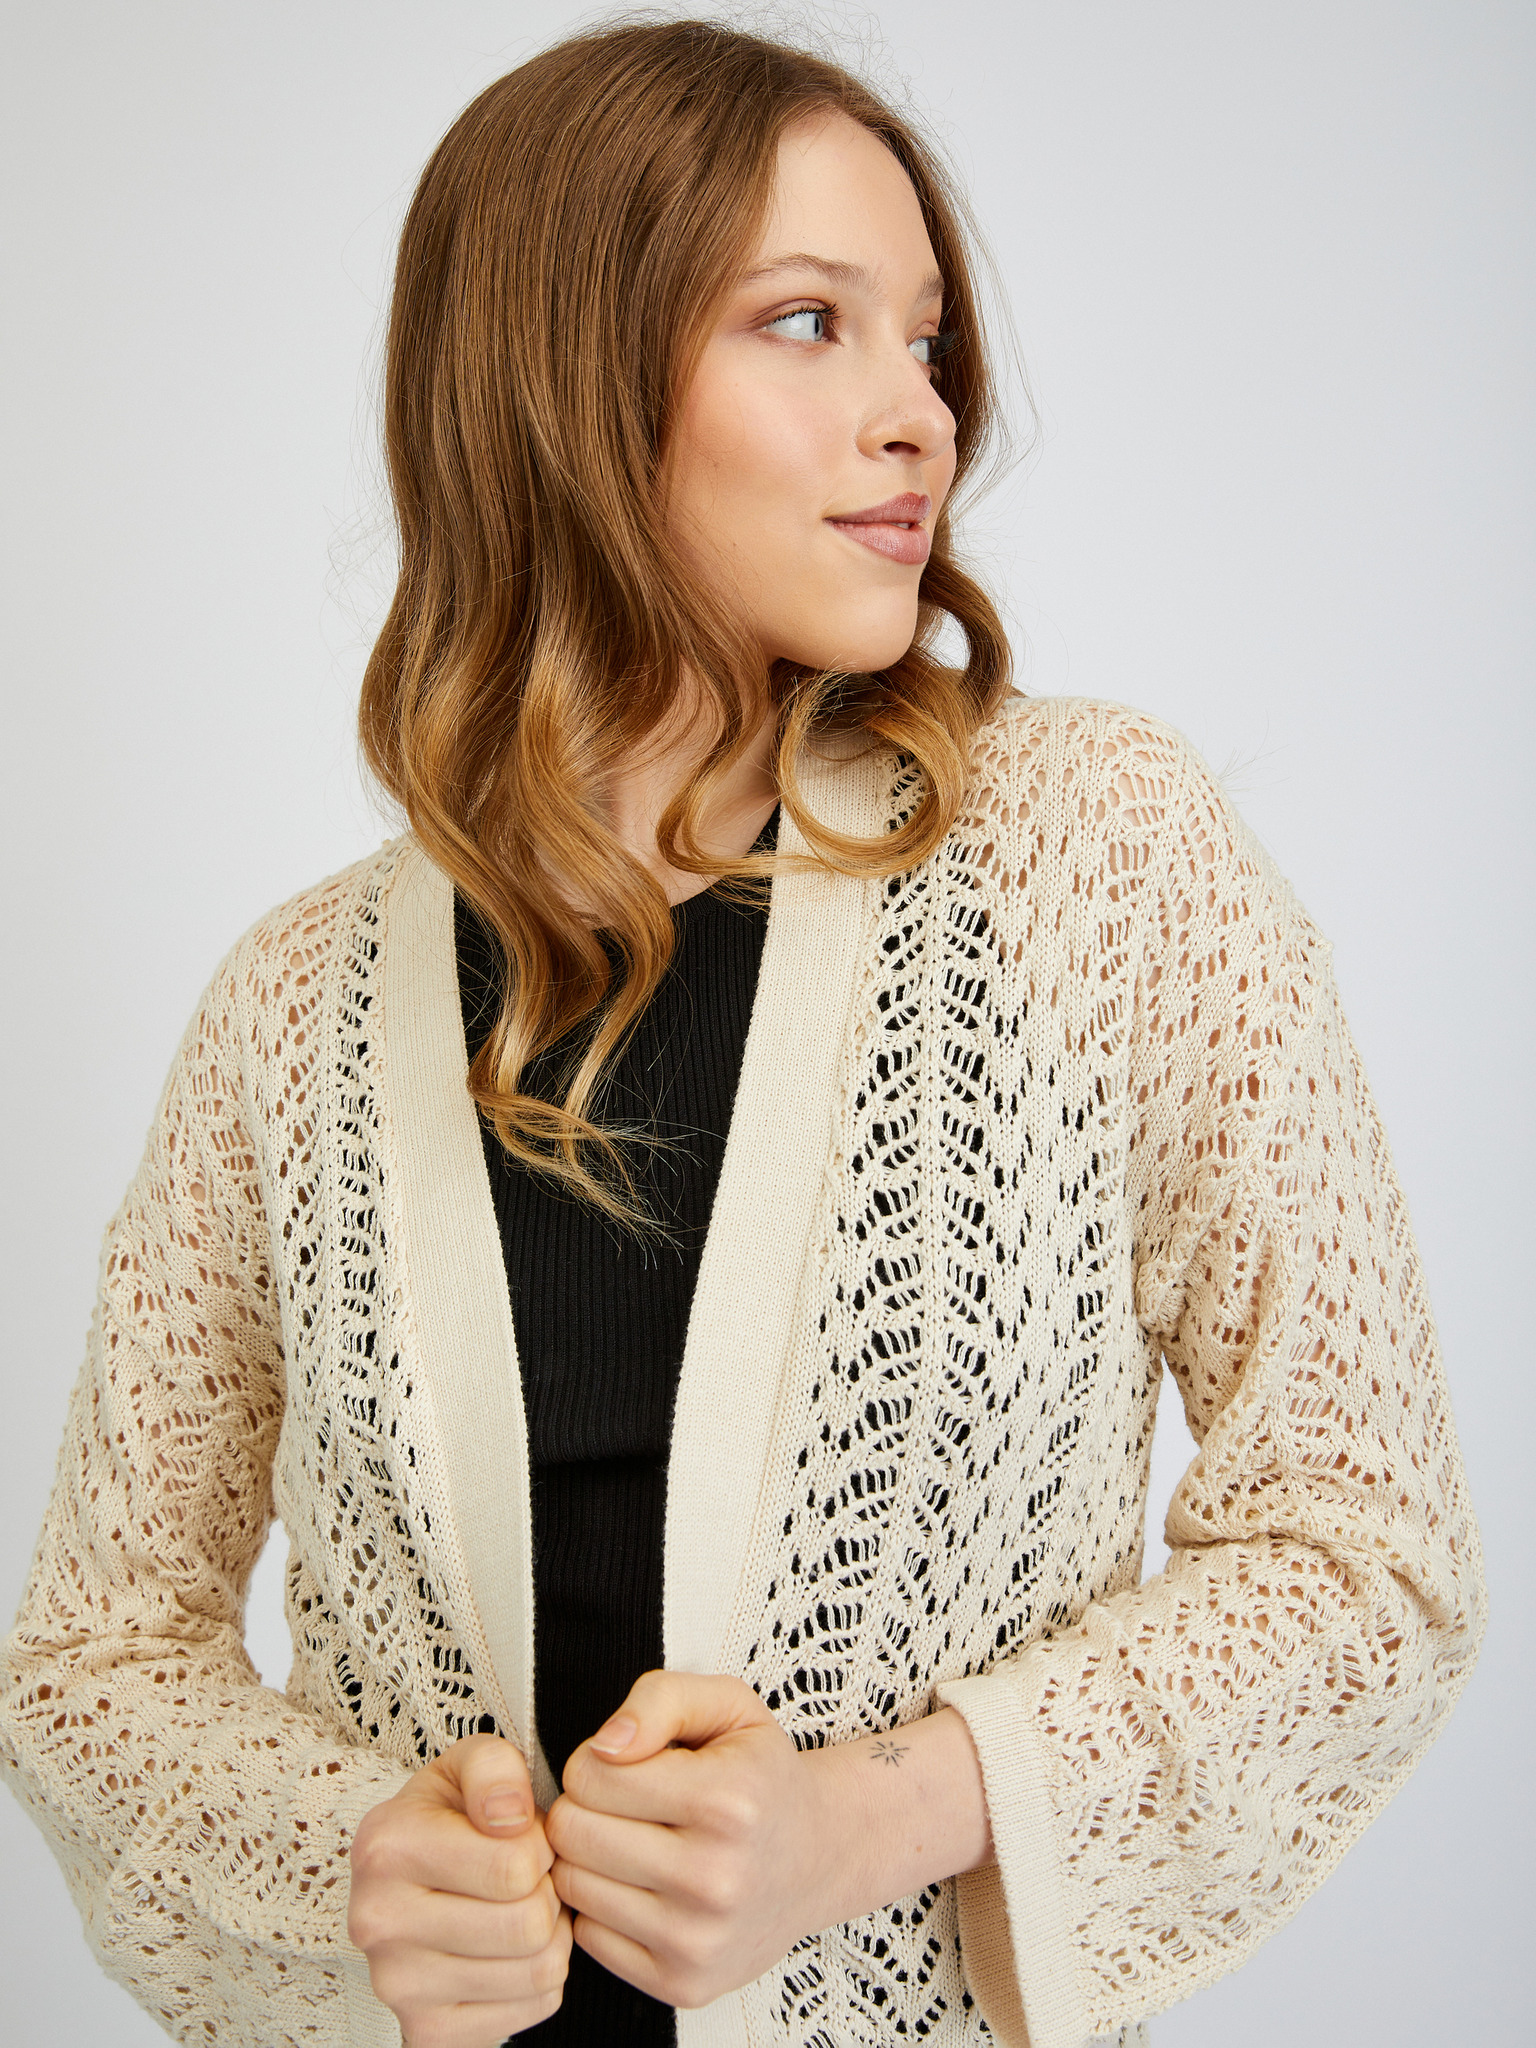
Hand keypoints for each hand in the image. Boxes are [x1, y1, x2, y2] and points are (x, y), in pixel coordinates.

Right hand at [348, 1731, 573, 2045]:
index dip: (539, 1845)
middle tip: (525, 1878)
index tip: (521, 1837)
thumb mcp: (468, 1765)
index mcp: (386, 1848)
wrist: (405, 1883)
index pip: (515, 1866)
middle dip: (546, 1892)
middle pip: (529, 1925)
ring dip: (550, 1934)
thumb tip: (512, 1817)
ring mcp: (398, 1988)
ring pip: (539, 1970)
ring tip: (519, 1908)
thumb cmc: (448, 1817)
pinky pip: (537, 2007)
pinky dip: (539, 1977)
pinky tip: (509, 1949)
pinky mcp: (428, 2033)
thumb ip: (495, 1768)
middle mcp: (379, 1924)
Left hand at [544, 1671, 841, 2009]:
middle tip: (623, 1804)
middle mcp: (714, 1878)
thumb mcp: (728, 1707)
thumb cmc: (762, 1778)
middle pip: (571, 1833)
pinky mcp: (681, 1983)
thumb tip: (602, 1746)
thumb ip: (659, 1700)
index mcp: (725, 1801)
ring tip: (632, 1842)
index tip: (627, 1766)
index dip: (595, 1760)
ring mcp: (697, 1940)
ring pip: (571, 1886)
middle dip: (583, 1807)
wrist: (817, 1858)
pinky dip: (602, 1908)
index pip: (590, 1775)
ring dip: (589, 1859)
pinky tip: (639, 1887)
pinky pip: (587, 1939)